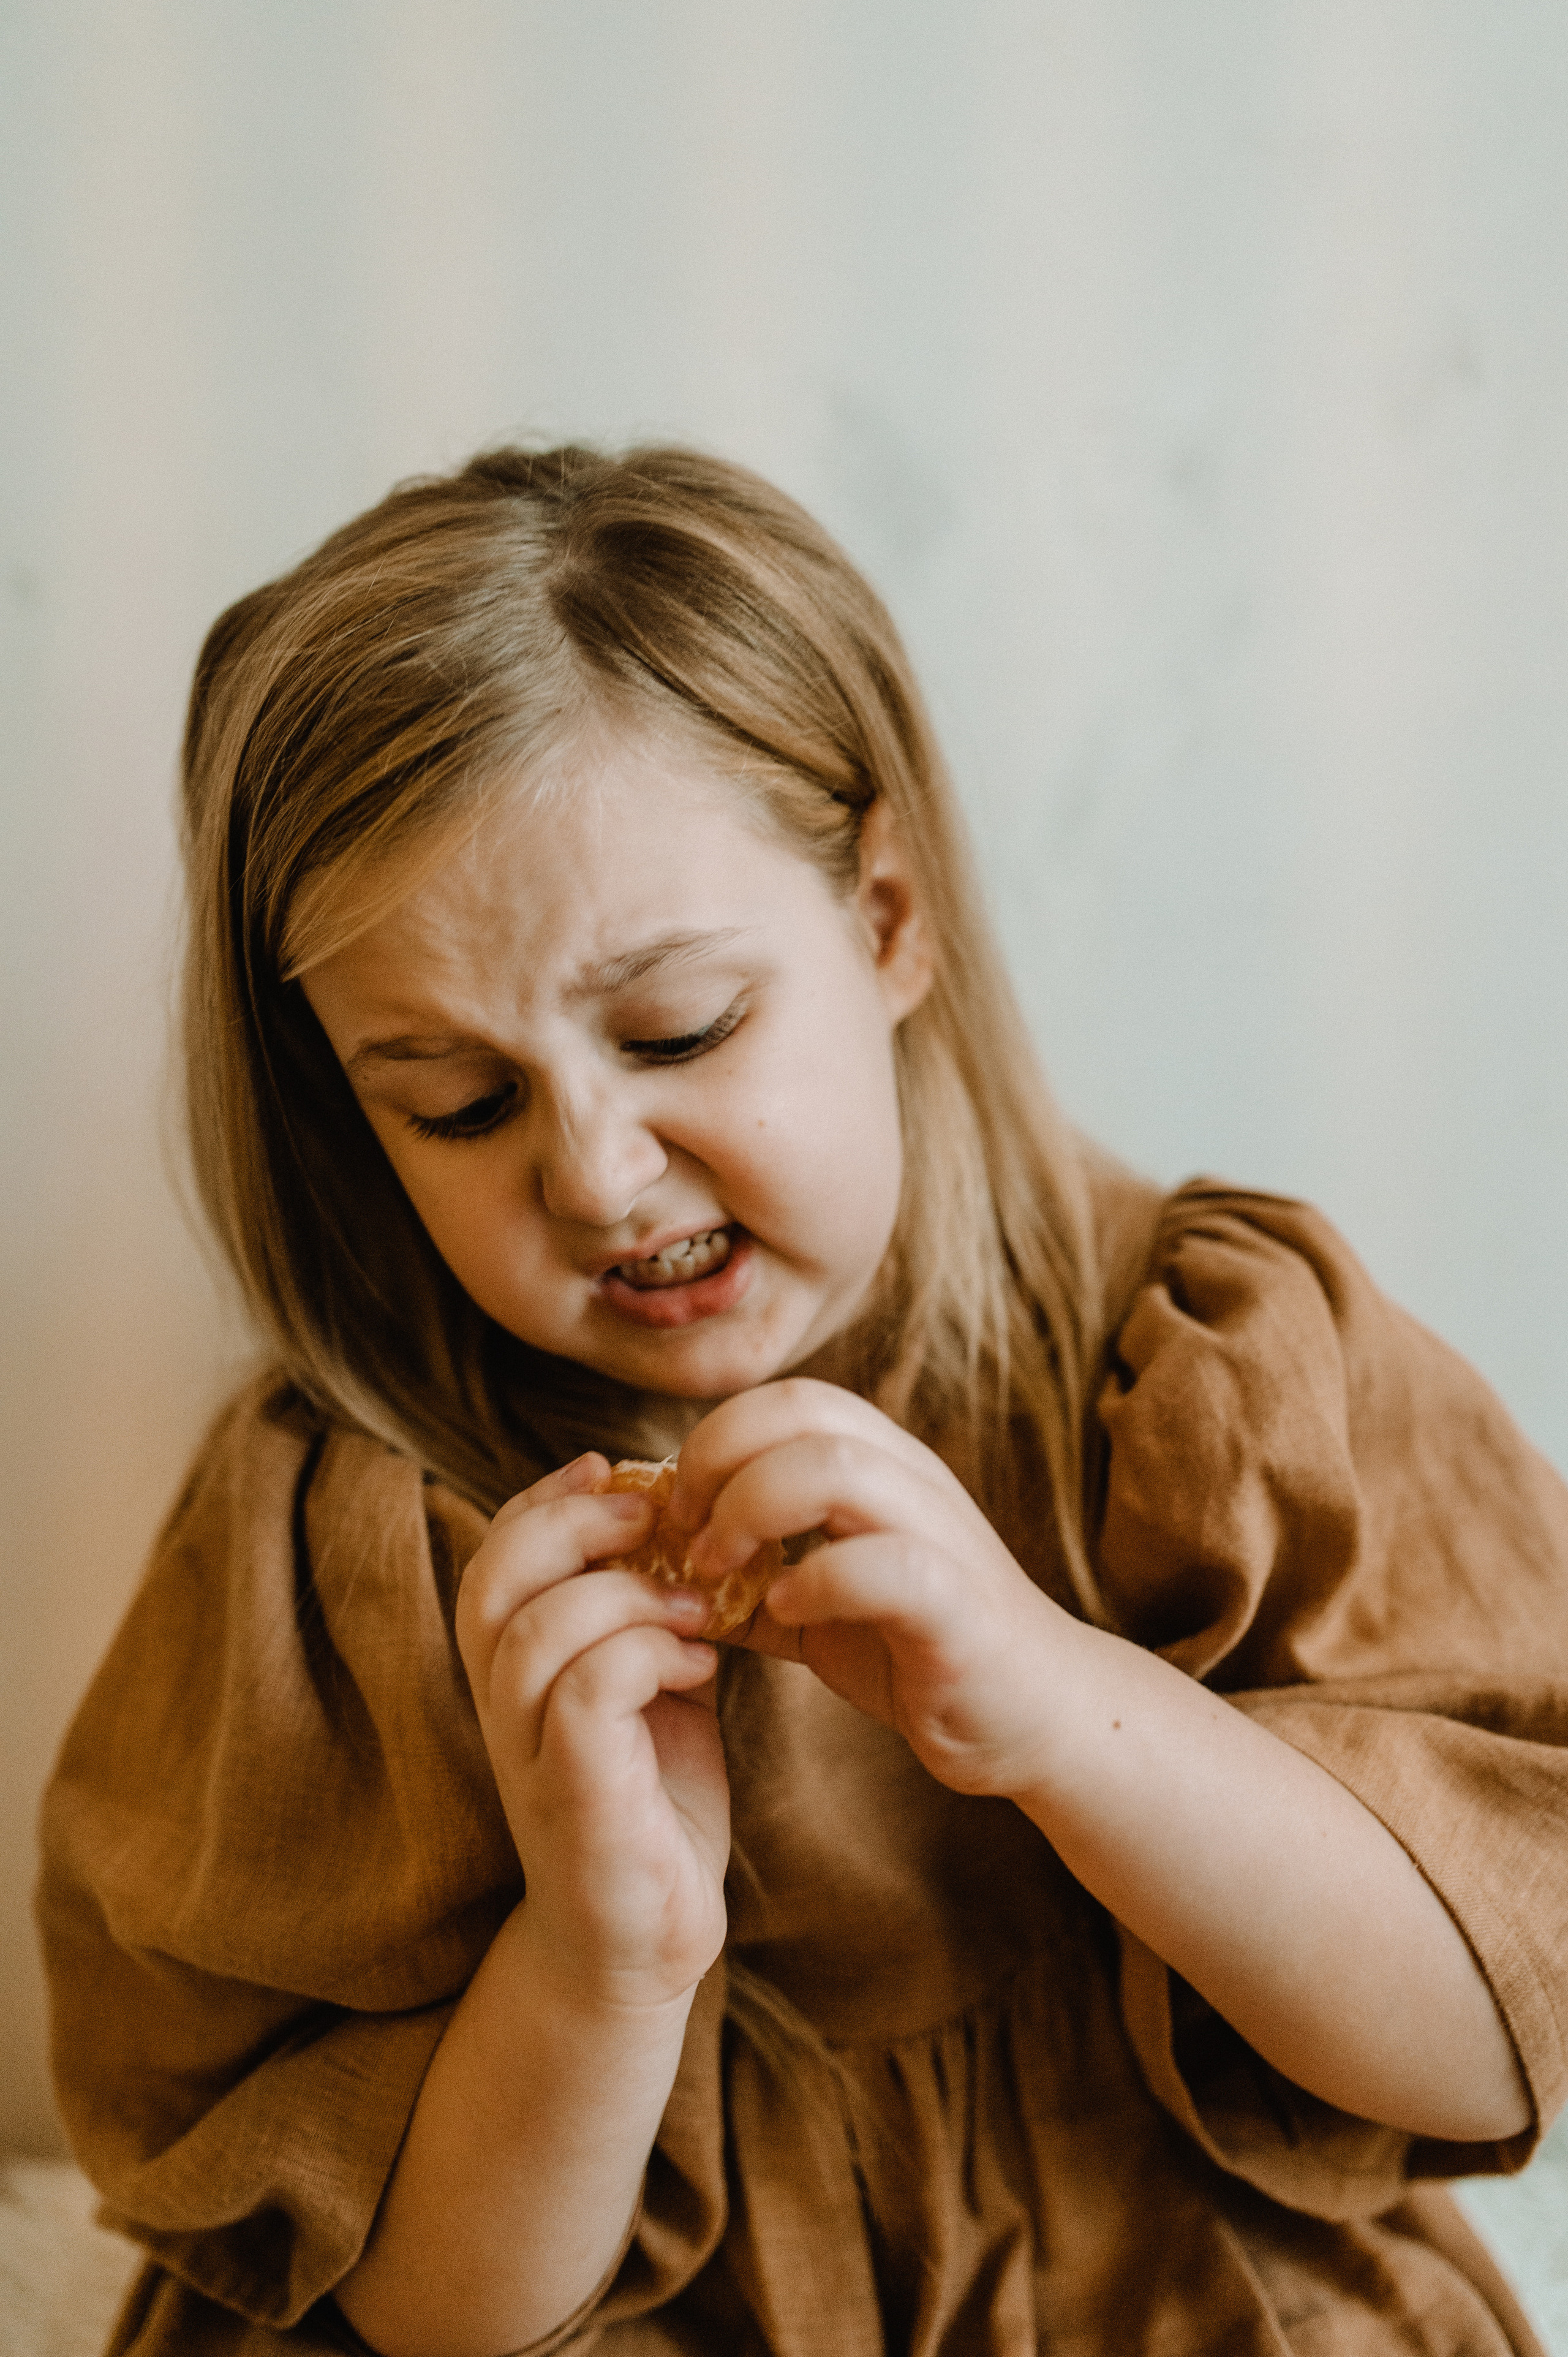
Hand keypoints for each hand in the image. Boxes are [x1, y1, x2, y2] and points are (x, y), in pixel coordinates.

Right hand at [455, 1455, 729, 2009]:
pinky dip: (648, 1657)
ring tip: (698, 1607)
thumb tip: (682, 1517)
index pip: (495, 1551)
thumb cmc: (650, 1805)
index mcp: (512, 1669)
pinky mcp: (571, 1799)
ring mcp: (527, 1756)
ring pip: (538, 1629)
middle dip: (574, 1523)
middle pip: (494, 1576)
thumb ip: (643, 1614)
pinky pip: (586, 1692)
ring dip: (627, 1595)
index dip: (547, 1497)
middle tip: (657, 1516)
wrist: (642, 1943)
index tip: (617, 1469)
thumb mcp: (646, 1687)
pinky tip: (701, 1669)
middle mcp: (500, 1707)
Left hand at [671, 1380, 1069, 1800]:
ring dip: (751, 1508)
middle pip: (802, 1409)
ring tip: (717, 1566)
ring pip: (838, 1467)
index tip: (677, 1510)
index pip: (787, 1397)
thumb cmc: (922, 1653)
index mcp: (881, 1466)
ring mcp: (939, 1537)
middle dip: (716, 1457)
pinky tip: (786, 1611)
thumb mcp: (821, 1607)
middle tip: (684, 1532)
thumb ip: (753, 1581)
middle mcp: (912, 1482)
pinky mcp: (957, 1608)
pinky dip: (819, 1581)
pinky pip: (885, 1565)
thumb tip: (660, 1573)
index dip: (715, 1438)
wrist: (1036, 1720)